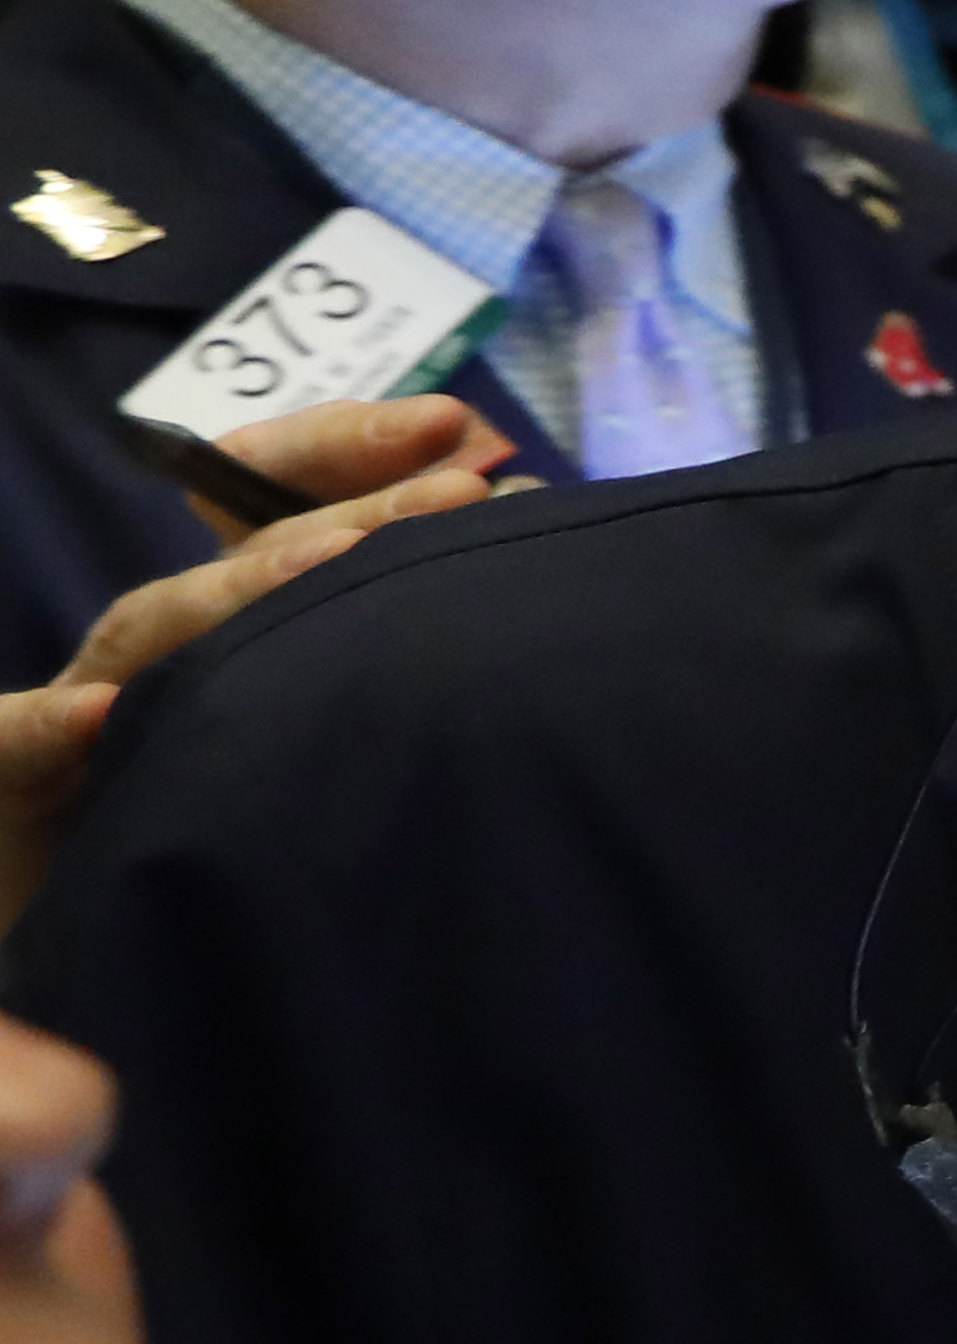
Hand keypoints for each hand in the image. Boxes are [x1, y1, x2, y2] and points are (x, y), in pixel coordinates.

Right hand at [0, 399, 502, 937]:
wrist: (89, 919)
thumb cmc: (233, 809)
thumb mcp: (329, 701)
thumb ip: (406, 615)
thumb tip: (518, 515)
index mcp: (235, 612)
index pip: (280, 496)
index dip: (352, 448)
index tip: (451, 423)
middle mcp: (164, 645)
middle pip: (249, 555)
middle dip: (355, 508)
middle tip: (461, 488)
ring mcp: (86, 706)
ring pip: (148, 632)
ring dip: (235, 594)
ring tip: (331, 561)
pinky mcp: (12, 783)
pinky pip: (10, 748)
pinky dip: (42, 729)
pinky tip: (96, 715)